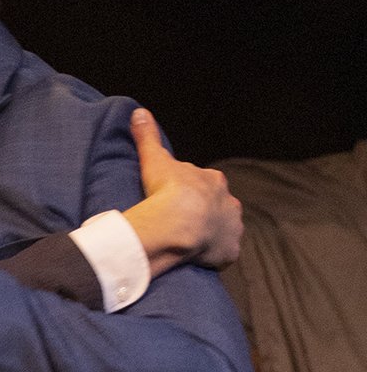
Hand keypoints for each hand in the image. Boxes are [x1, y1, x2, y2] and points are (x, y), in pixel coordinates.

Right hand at [125, 107, 240, 269]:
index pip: (205, 185)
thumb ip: (148, 136)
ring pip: (225, 230)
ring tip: (191, 245)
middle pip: (219, 207)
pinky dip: (216, 257)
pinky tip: (200, 260)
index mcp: (214, 181)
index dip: (192, 193)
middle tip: (184, 225)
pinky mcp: (230, 250)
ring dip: (213, 235)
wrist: (179, 223)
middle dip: (206, 214)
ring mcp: (232, 227)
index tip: (177, 201)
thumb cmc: (167, 191)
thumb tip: (138, 111)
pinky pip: (225, 254)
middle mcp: (229, 202)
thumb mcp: (155, 159)